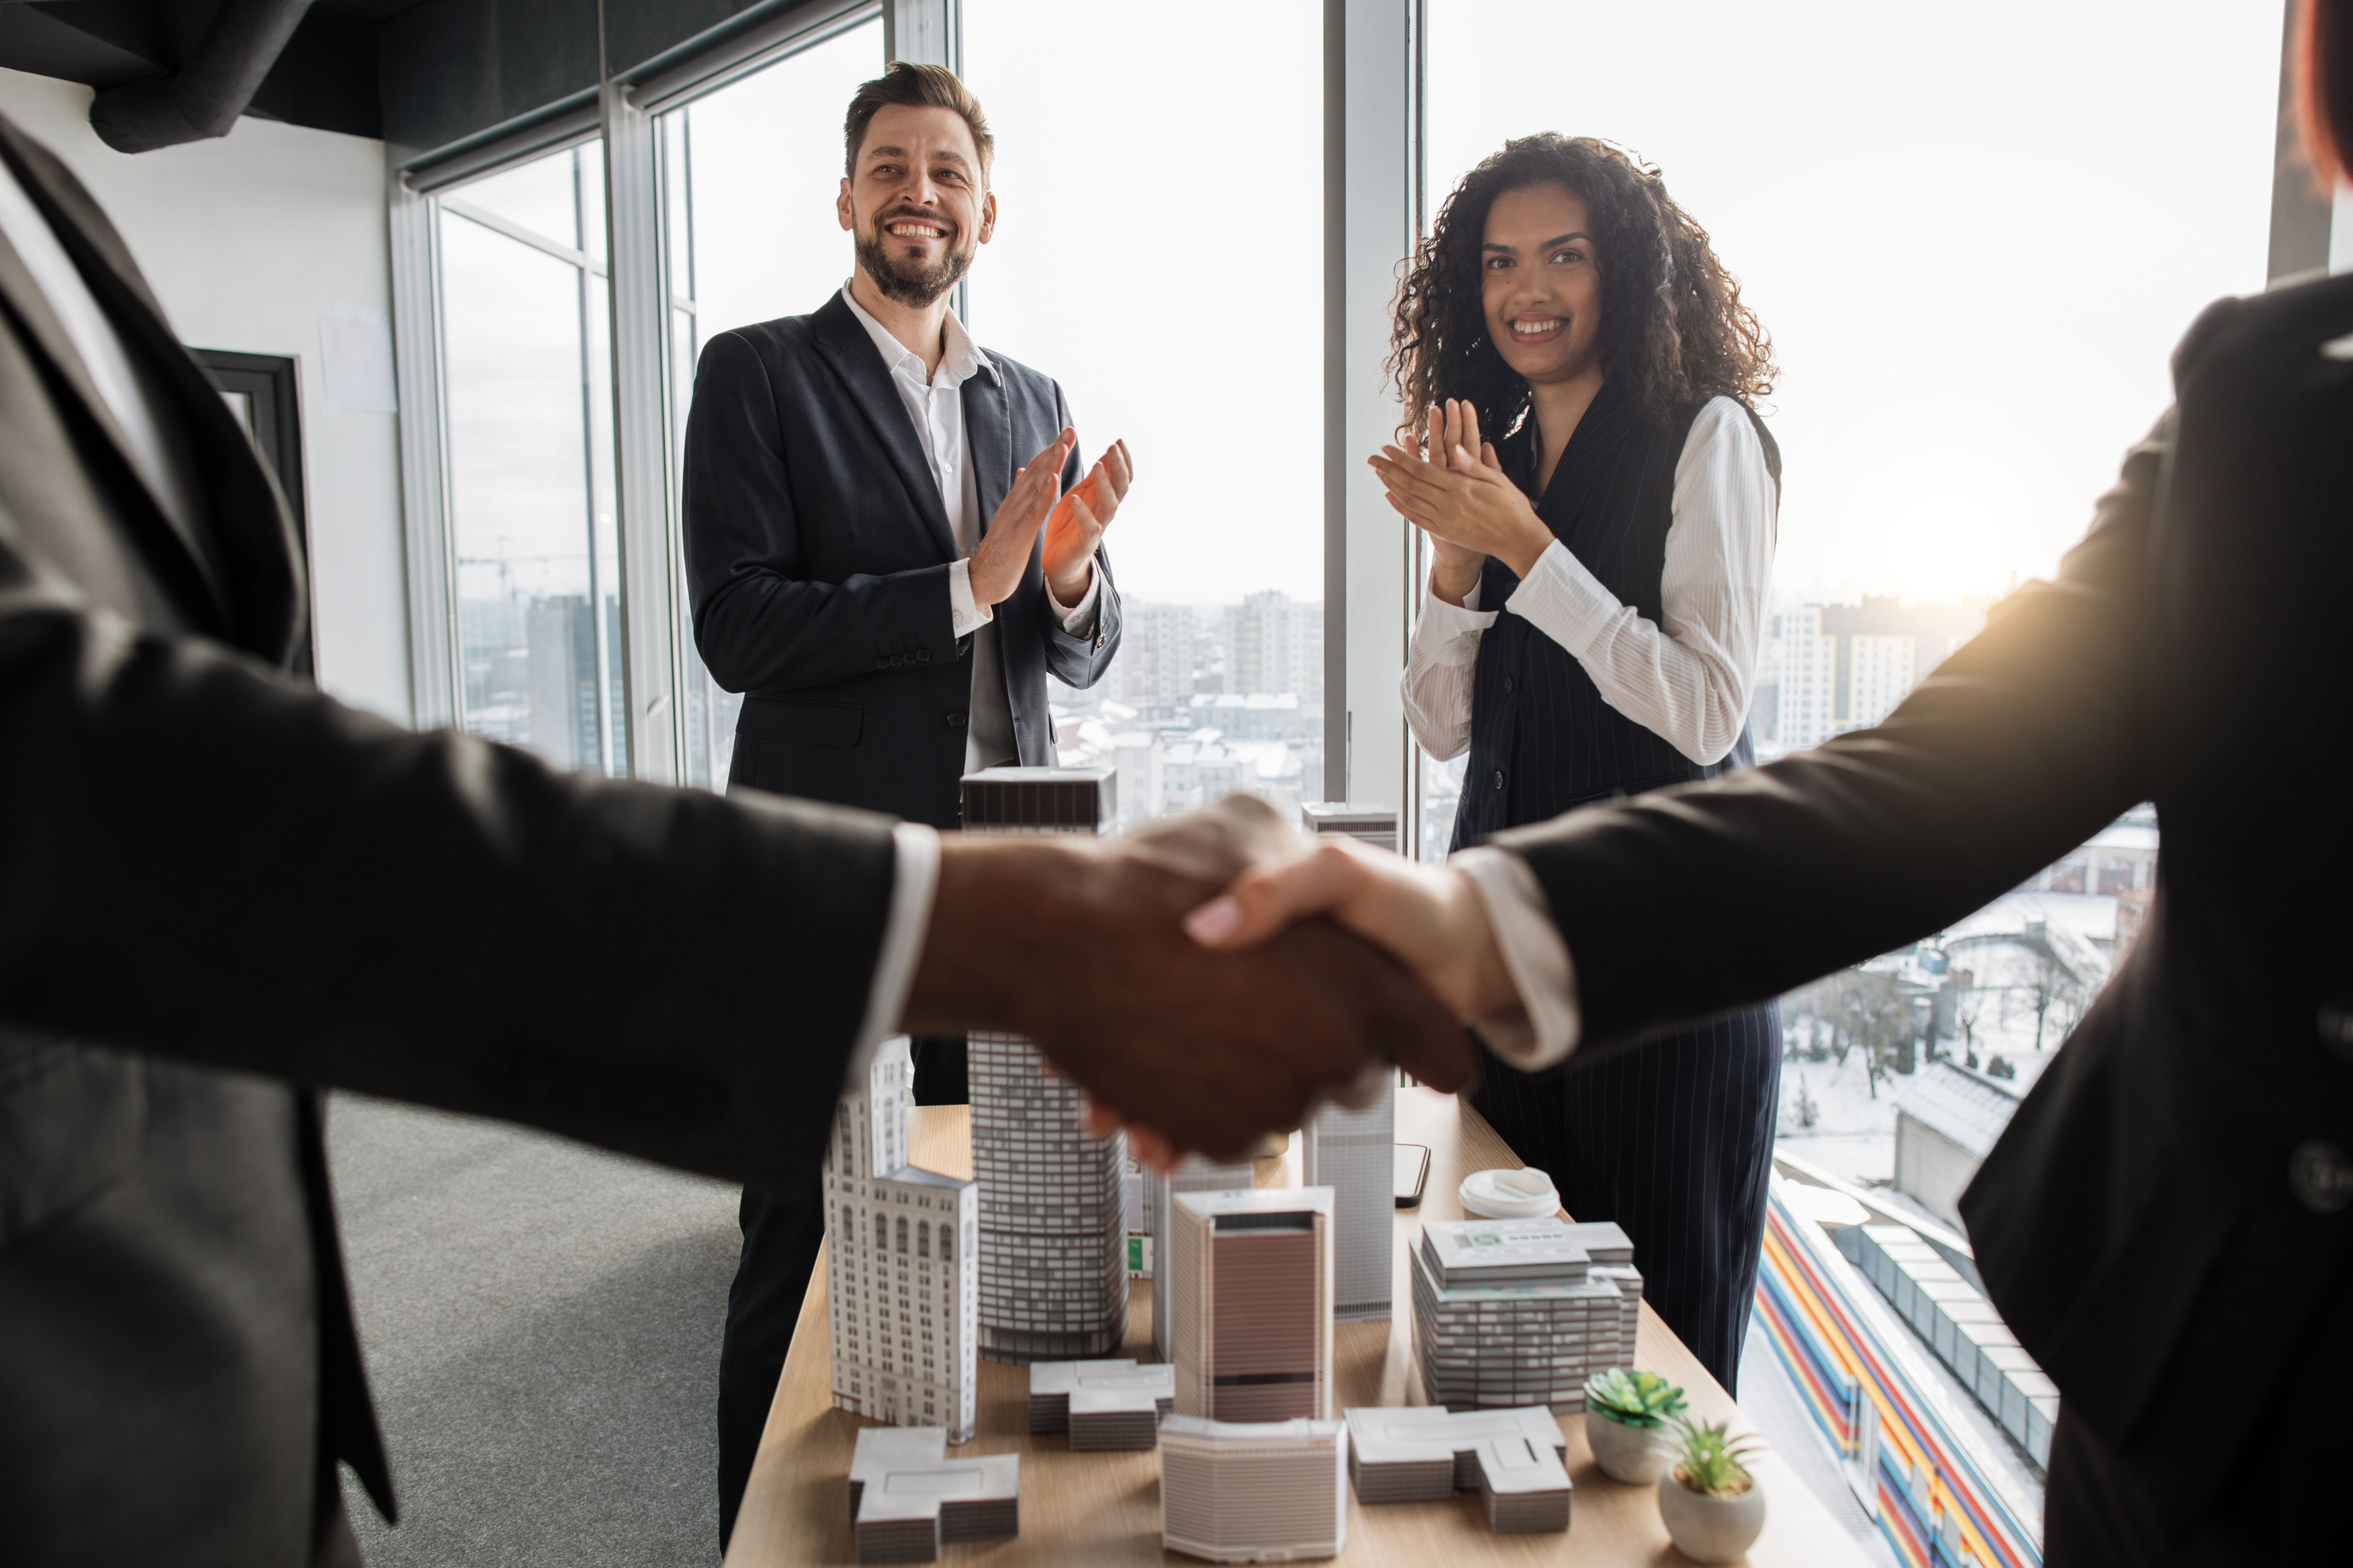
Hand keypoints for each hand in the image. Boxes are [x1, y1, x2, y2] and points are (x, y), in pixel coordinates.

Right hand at [902, 795, 1475, 1163]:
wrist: (1050, 942)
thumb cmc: (1152, 877)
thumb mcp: (1250, 825)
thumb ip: (1297, 867)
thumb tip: (1309, 907)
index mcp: (1363, 989)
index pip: (1442, 1052)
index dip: (1434, 1048)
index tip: (1427, 1053)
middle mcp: (1327, 1058)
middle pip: (1353, 1079)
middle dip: (1321, 1046)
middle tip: (1269, 1000)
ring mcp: (1268, 1105)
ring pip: (1283, 1104)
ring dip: (1251, 1072)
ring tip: (1195, 1020)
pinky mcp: (1211, 1136)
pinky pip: (1225, 1130)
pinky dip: (1200, 1104)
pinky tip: (1162, 1057)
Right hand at [969, 428, 1074, 607]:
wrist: (980, 580)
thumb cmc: (998, 553)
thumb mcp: (1010, 521)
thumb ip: (1018, 497)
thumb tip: (1022, 473)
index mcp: (1014, 503)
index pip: (1034, 472)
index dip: (1050, 452)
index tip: (1066, 435)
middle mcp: (1013, 505)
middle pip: (1035, 472)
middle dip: (1053, 449)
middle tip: (1070, 429)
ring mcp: (1013, 518)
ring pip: (1034, 487)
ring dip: (1050, 465)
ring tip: (1063, 445)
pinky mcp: (1017, 534)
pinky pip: (1032, 512)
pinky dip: (1043, 494)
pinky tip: (1053, 479)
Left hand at [1043, 438, 1130, 604]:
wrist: (1059, 561)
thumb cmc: (1069, 525)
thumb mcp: (1082, 495)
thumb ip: (1094, 479)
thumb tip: (1107, 455)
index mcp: (1103, 498)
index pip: (1122, 477)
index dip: (1123, 460)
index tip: (1119, 441)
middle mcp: (1105, 511)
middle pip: (1121, 487)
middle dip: (1119, 466)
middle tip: (1112, 447)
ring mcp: (1098, 527)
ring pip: (1110, 504)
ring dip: (1105, 484)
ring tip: (1096, 465)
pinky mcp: (1085, 542)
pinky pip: (1089, 527)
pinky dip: (1083, 512)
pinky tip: (1075, 498)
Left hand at [1371, 399, 1554, 579]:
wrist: (1517, 541)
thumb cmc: (1512, 508)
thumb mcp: (1498, 480)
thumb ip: (1475, 465)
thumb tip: (1457, 448)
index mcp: (1461, 488)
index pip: (1423, 470)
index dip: (1402, 459)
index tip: (1387, 448)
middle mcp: (1448, 505)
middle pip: (1410, 484)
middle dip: (1389, 469)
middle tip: (1372, 458)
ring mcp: (1444, 520)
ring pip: (1409, 500)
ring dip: (1391, 485)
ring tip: (1378, 473)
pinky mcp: (1444, 531)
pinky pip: (1416, 518)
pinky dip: (1401, 507)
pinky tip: (1391, 496)